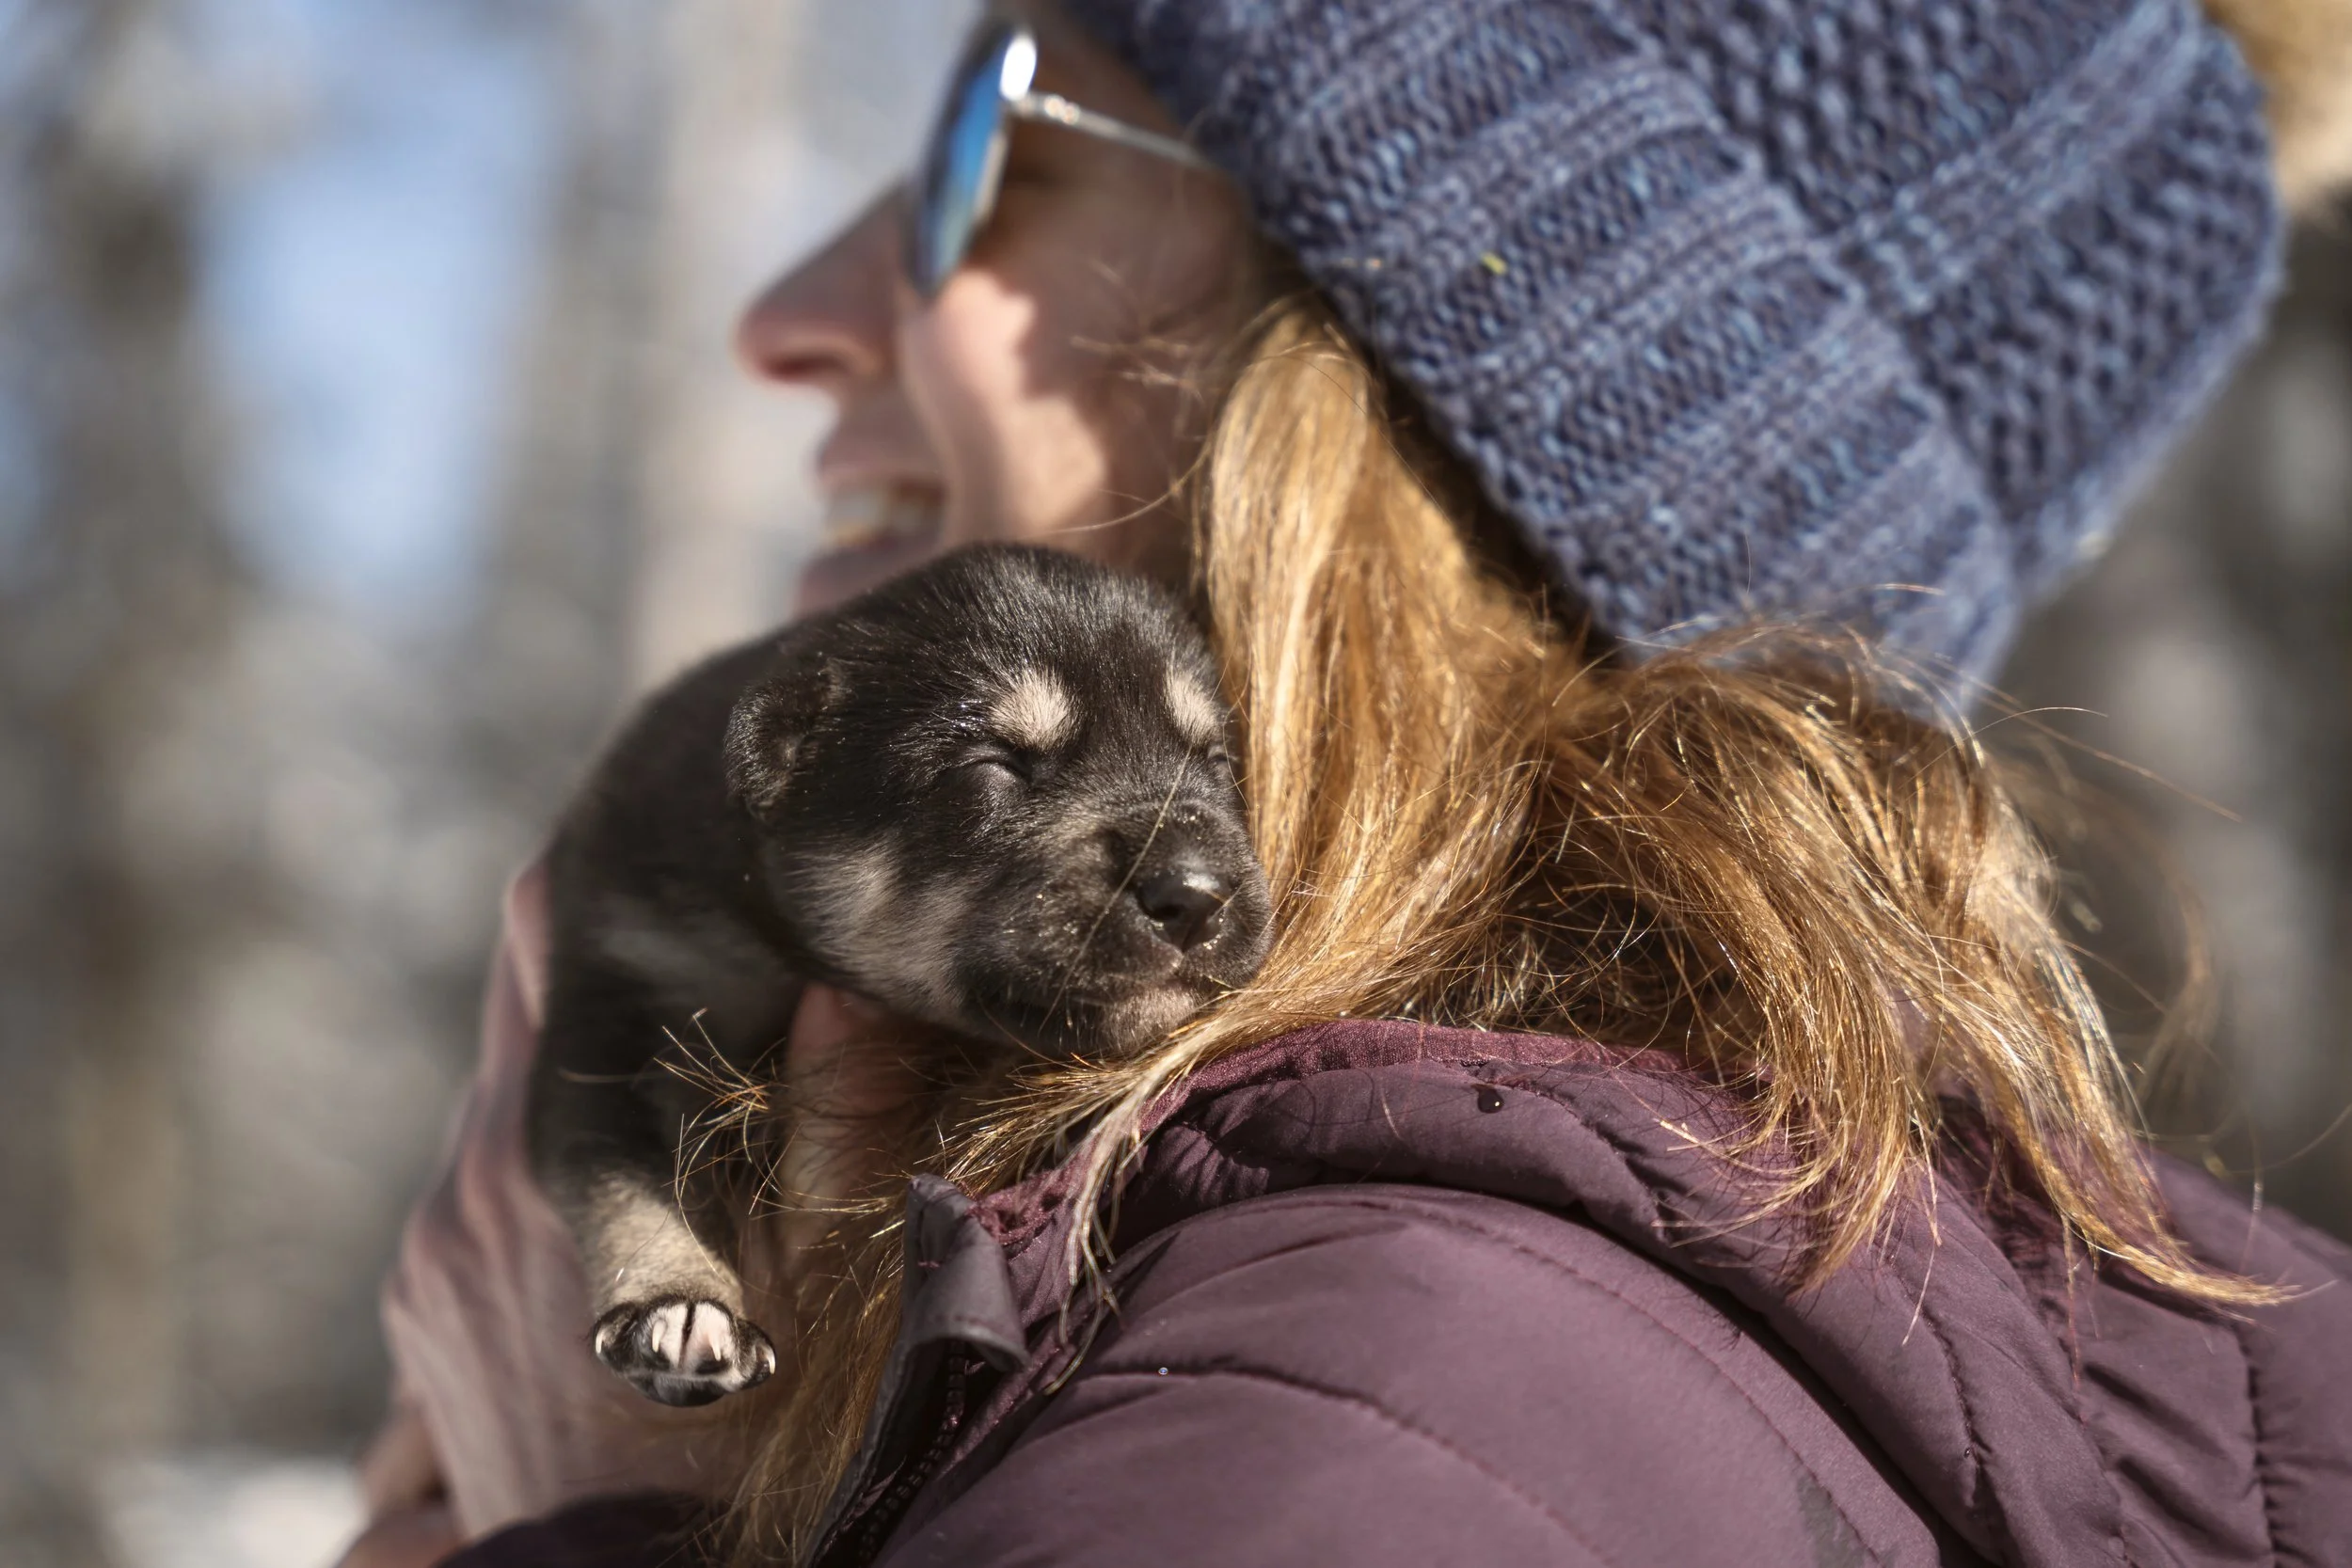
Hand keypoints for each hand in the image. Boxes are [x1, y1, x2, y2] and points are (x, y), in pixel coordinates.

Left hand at [337, 865, 925, 1564]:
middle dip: (603, 950)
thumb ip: (842, 1123)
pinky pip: (484, 1174)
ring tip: (681, 1055)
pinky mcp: (424, 1300)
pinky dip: (550, 1147)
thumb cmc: (753, 1440)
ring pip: (507, 1089)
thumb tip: (858, 976)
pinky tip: (634, 1171)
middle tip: (695, 909)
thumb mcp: (823, 1280)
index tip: (672, 821)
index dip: (605, 865)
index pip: (545, 938)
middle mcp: (467, 1185)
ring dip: (587, 1060)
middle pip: (519, 999)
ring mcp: (433, 1249)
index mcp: (554, 1155)